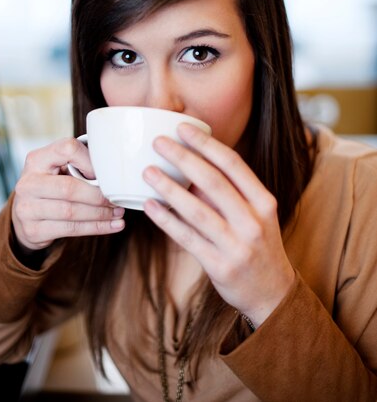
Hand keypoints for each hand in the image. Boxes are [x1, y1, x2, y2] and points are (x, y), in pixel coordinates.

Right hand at [12, 137, 124, 251]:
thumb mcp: (58, 167)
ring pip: (71, 212)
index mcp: (37, 160)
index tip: (105, 173)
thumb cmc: (51, 184)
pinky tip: (111, 225)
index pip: (67, 150)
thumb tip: (111, 175)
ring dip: (100, 214)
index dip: (89, 161)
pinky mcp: (33, 230)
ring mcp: (27, 208)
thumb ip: (79, 165)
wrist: (24, 213)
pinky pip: (70, 230)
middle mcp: (28, 183)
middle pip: (69, 188)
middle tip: (116, 199)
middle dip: (98, 196)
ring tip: (118, 213)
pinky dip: (95, 227)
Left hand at [143, 123, 294, 327]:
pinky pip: (187, 238)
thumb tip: (190, 162)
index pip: (233, 164)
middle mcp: (253, 221)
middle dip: (183, 158)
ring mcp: (237, 245)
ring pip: (197, 211)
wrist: (272, 293)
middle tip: (158, 143)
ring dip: (169, 188)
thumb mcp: (255, 214)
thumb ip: (229, 191)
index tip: (182, 128)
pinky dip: (166, 221)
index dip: (206, 144)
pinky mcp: (219, 266)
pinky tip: (150, 206)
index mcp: (263, 201)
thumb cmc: (258, 243)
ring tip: (147, 171)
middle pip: (213, 182)